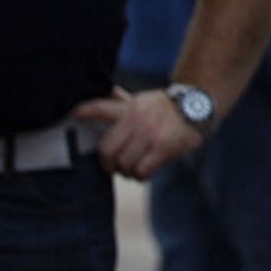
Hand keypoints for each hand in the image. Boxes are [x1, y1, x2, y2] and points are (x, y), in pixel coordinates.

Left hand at [71, 87, 201, 180]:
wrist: (200, 106)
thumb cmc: (165, 108)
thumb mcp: (142, 101)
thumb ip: (122, 103)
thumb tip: (105, 95)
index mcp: (128, 107)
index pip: (99, 107)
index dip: (82, 111)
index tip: (70, 115)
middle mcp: (136, 119)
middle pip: (106, 150)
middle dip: (107, 164)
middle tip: (113, 167)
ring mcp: (149, 134)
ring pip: (123, 164)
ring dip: (125, 172)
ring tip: (132, 170)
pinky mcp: (163, 147)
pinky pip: (141, 171)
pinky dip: (140, 176)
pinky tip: (144, 172)